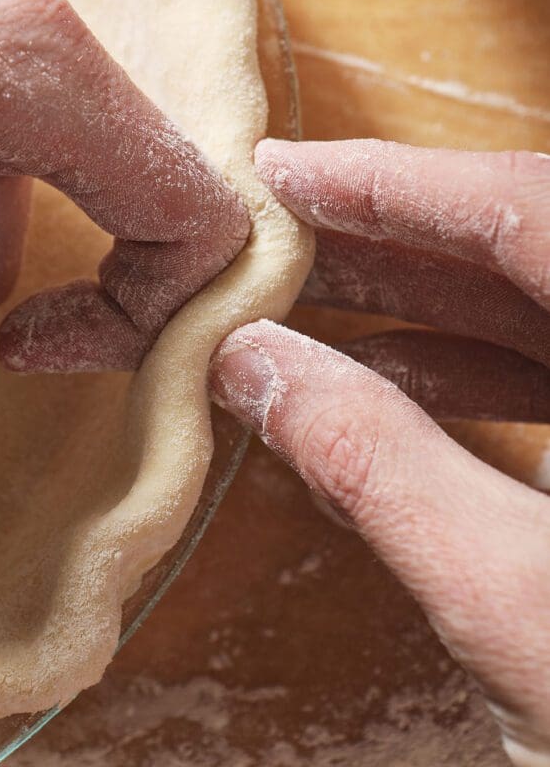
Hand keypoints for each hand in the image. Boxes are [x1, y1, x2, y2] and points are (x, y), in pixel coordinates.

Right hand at [210, 139, 549, 765]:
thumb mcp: (514, 603)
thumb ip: (376, 465)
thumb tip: (253, 366)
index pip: (528, 208)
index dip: (392, 183)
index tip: (285, 171)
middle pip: (527, 244)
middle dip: (388, 238)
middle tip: (276, 233)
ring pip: (536, 309)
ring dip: (417, 307)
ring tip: (302, 307)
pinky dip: (465, 377)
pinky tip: (382, 388)